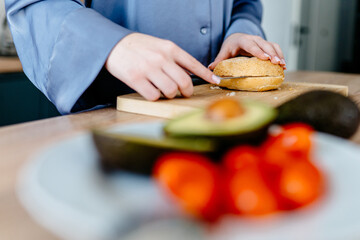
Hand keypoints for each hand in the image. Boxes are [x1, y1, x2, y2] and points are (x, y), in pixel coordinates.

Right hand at [105, 33, 219, 100]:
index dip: (207, 75)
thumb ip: (175, 58)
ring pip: (170, 91)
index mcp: (169, 48)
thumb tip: (190, 74)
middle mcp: (161, 58)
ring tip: (164, 91)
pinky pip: (154, 96)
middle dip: (186, 91)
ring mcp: (148, 69)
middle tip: (183, 93)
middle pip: (184, 82)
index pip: (193, 64)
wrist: (113, 44)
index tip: (216, 81)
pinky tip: (151, 91)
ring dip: (170, 95)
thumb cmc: (139, 47)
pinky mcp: (136, 79)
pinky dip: (155, 97)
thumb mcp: (160, 46)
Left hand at [208, 33, 285, 69]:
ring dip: (279, 55)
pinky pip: (275, 48)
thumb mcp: (223, 53)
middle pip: (264, 45)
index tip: (265, 58)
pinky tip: (283, 65)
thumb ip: (218, 61)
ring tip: (283, 66)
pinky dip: (281, 55)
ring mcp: (261, 41)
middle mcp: (254, 39)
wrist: (236, 38)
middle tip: (277, 63)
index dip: (258, 51)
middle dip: (272, 54)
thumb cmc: (230, 47)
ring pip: (272, 46)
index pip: (251, 45)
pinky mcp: (267, 44)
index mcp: (242, 41)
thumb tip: (211, 68)